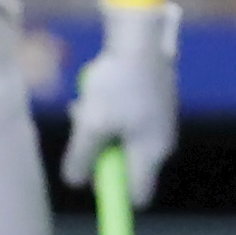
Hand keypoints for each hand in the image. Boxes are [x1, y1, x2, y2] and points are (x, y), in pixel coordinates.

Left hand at [61, 1, 180, 204]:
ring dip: (97, 127)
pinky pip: (123, 117)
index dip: (113, 194)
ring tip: (86, 104)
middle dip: (98, 152)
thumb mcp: (92, 125)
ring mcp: (158, 120)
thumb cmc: (117, 86)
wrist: (140, 40)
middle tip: (83, 130)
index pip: (138, 194)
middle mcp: (161, 141)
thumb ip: (81, 157)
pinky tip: (93, 91)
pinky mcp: (152, 101)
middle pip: (124, 164)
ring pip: (118, 137)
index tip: (91, 181)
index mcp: (152, 153)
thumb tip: (74, 182)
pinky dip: (106, 110)